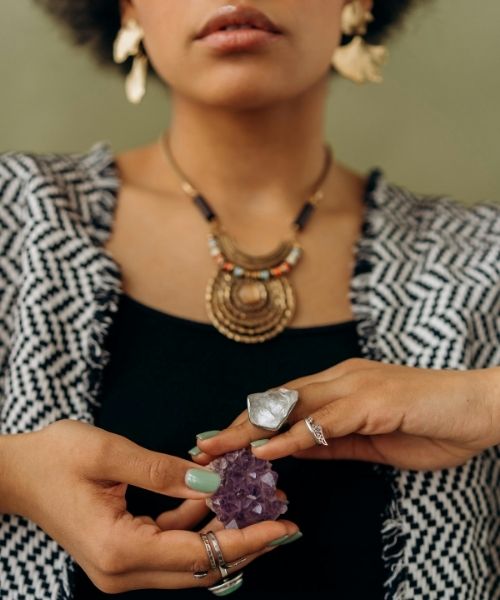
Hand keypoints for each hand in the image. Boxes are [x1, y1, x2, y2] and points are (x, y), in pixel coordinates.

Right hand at [7, 419, 297, 592]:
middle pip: (202, 567)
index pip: (199, 554)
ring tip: (260, 504)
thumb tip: (212, 484)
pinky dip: (198, 526)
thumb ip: (163, 472)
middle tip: (285, 518)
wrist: (16, 473)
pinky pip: (172, 547)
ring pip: (190, 559)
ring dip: (225, 533)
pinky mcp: (123, 554)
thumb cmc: (55, 457)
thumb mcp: (110, 454)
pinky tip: (215, 498)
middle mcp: (122, 571)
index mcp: (119, 549)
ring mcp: (122, 567)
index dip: (246, 540)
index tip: (283, 526)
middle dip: (247, 542)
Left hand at [195, 359, 499, 470]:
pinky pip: (324, 422)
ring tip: (219, 449)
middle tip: (204, 445)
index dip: (250, 422)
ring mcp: (356, 386)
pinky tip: (266, 453)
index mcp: (340, 385)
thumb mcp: (371, 440)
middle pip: (277, 401)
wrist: (479, 408)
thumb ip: (334, 442)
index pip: (284, 402)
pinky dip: (291, 438)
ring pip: (291, 407)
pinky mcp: (373, 401)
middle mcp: (341, 378)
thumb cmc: (429, 422)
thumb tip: (297, 451)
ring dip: (251, 430)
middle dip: (237, 424)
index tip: (221, 441)